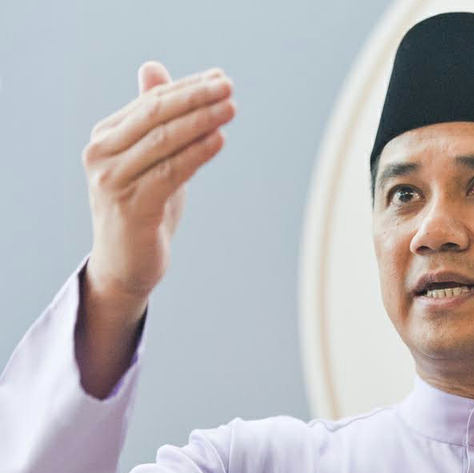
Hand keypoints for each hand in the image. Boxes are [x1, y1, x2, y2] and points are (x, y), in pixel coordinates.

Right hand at [82, 61, 234, 307]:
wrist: (125, 264)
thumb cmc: (142, 206)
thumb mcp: (147, 157)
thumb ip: (152, 117)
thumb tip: (152, 68)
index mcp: (105, 137)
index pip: (151, 102)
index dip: (187, 87)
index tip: (220, 78)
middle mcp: (101, 155)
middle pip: (155, 115)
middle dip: (195, 97)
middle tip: (228, 86)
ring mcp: (113, 181)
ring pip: (163, 141)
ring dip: (201, 121)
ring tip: (231, 109)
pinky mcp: (131, 207)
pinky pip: (170, 173)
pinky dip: (196, 154)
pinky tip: (219, 140)